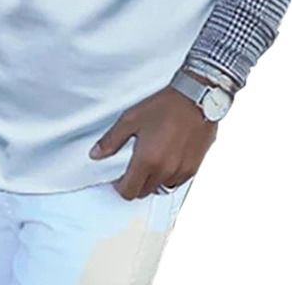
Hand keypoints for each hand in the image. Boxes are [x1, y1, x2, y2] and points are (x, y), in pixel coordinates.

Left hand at [88, 78, 217, 200]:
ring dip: (153, 180)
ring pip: (160, 188)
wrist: (196, 99)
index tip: (119, 178)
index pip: (128, 192)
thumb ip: (112, 140)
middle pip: (143, 192)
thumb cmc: (165, 106)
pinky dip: (169, 176)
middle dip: (135, 183)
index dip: (120, 186)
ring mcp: (180, 171)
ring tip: (152, 160)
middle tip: (135, 166)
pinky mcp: (193, 168)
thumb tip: (96, 154)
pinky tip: (167, 159)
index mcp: (147, 160)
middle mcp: (164, 170)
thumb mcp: (132, 118)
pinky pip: (176, 182)